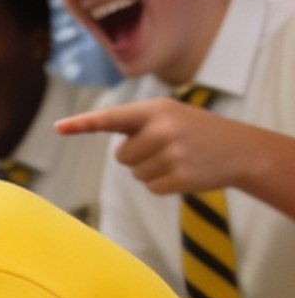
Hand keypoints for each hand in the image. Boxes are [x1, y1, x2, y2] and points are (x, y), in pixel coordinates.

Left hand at [57, 98, 271, 197]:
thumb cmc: (194, 131)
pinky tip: (184, 172)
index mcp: (156, 109)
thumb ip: (135, 124)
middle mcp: (162, 128)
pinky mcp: (179, 176)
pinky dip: (163, 185)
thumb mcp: (169, 115)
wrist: (239, 149)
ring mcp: (172, 153)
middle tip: (168, 147)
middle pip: (120, 157)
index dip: (83, 124)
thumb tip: (105, 140)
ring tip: (178, 157)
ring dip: (151, 171)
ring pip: (134, 174)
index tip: (58, 127)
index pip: (111, 118)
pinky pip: (151, 188)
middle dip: (138, 156)